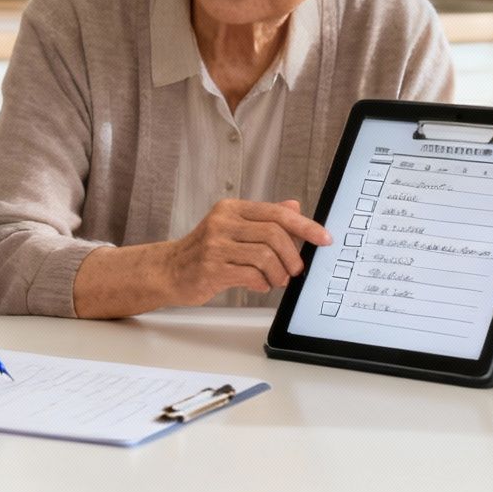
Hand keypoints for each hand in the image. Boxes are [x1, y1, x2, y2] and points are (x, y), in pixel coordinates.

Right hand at [165, 199, 331, 304]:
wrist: (168, 271)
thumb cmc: (205, 251)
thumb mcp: (233, 228)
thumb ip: (264, 218)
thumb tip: (295, 206)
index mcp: (232, 209)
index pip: (277, 213)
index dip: (306, 226)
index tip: (324, 238)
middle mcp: (223, 223)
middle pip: (274, 234)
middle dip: (292, 255)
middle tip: (296, 270)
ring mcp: (215, 246)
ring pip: (265, 256)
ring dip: (278, 273)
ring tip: (276, 280)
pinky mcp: (211, 269)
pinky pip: (250, 275)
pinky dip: (262, 283)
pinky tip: (259, 285)